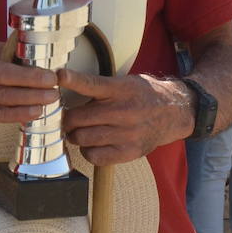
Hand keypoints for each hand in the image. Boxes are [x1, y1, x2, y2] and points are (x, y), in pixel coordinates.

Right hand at [0, 35, 59, 129]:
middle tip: (54, 85)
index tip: (49, 72)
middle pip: (5, 81)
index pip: (3, 64)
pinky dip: (20, 114)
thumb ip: (5, 49)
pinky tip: (36, 112)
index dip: (27, 70)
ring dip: (31, 99)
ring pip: (5, 99)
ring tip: (51, 98)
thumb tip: (36, 43)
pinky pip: (2, 115)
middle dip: (32, 83)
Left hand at [55, 69, 189, 165]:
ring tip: (80, 131)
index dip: (73, 80)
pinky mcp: (128, 152)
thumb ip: (100, 87)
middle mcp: (123, 111)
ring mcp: (126, 134)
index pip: (91, 84)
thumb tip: (67, 87)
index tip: (59, 76)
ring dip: (75, 136)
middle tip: (68, 119)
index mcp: (120, 90)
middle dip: (68, 119)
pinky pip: (94, 156)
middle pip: (78, 118)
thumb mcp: (124, 82)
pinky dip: (87, 151)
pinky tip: (92, 144)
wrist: (172, 113)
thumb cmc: (142, 96)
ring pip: (83, 138)